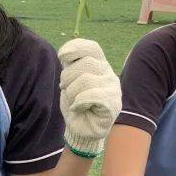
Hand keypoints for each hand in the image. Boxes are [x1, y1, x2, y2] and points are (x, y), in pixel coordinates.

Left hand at [57, 39, 120, 155]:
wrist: (81, 128)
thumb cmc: (75, 104)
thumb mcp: (69, 81)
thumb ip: (70, 66)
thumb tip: (65, 54)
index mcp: (98, 65)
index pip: (91, 48)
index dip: (75, 47)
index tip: (62, 57)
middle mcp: (108, 73)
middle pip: (85, 64)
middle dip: (68, 77)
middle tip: (66, 90)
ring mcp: (113, 89)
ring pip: (87, 80)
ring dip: (72, 92)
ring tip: (74, 101)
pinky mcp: (113, 104)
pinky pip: (92, 95)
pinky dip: (79, 102)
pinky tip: (78, 108)